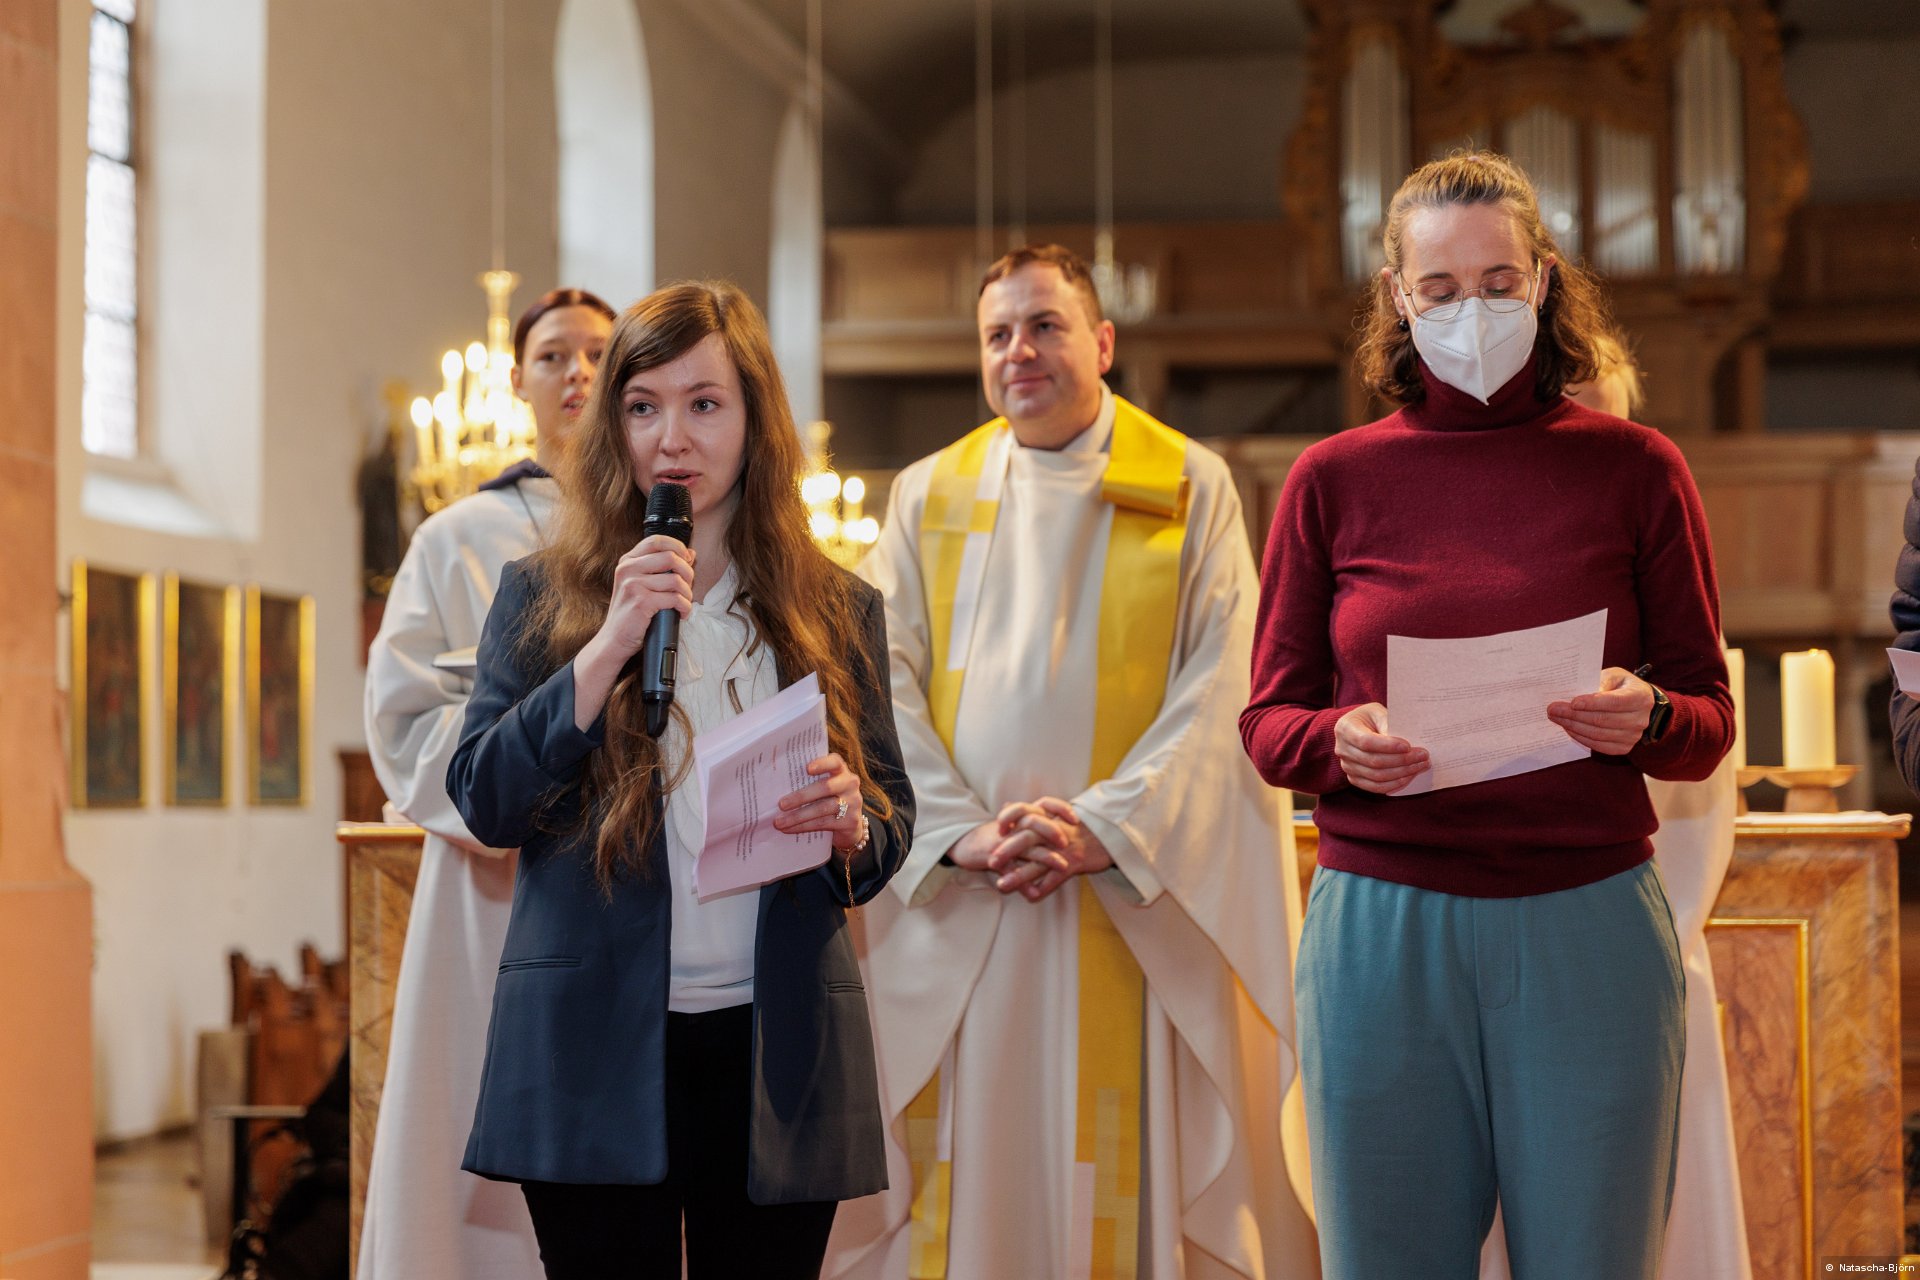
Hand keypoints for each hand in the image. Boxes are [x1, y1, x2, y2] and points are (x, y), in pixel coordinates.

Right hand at [597, 534, 694, 661]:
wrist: (614, 638)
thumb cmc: (632, 612)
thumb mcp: (643, 584)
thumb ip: (664, 567)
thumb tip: (691, 553)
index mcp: (628, 561)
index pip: (656, 541)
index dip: (677, 547)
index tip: (687, 559)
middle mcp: (628, 569)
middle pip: (671, 557)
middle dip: (687, 573)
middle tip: (688, 587)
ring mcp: (633, 584)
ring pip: (676, 580)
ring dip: (687, 594)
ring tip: (684, 603)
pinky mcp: (641, 601)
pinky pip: (675, 598)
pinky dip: (684, 607)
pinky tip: (681, 613)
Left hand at [773, 753, 864, 847]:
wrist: (850, 827)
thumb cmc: (828, 801)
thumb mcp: (823, 790)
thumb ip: (808, 783)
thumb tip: (775, 786)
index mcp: (841, 771)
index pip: (835, 762)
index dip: (822, 764)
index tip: (807, 769)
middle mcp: (850, 784)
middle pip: (825, 788)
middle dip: (801, 796)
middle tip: (781, 804)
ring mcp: (853, 803)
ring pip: (823, 808)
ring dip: (798, 816)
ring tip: (779, 822)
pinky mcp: (851, 821)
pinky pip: (823, 823)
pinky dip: (803, 827)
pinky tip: (789, 829)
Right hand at [943, 800, 1074, 875]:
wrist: (963, 844)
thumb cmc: (993, 836)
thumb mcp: (1014, 826)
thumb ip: (1034, 824)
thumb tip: (1059, 823)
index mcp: (1020, 817)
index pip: (1043, 805)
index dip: (1060, 809)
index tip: (1076, 819)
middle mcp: (1013, 827)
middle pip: (1035, 822)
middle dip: (1053, 831)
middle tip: (1067, 842)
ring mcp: (1003, 843)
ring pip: (1026, 847)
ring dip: (1046, 858)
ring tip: (1064, 866)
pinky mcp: (993, 858)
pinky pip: (1009, 871)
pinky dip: (1022, 883)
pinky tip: (1034, 893)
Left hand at [987, 798, 1111, 901]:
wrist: (1111, 835)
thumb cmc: (1080, 827)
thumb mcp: (1055, 814)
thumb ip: (1030, 812)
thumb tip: (1007, 805)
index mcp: (1049, 817)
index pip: (1025, 811)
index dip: (1009, 818)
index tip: (997, 829)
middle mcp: (1055, 831)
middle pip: (1028, 837)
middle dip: (1008, 850)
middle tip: (991, 861)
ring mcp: (1065, 848)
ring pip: (1039, 861)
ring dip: (1019, 874)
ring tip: (1002, 884)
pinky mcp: (1075, 863)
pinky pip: (1056, 877)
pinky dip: (1043, 888)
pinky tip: (1030, 896)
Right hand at [1334, 703, 1427, 794]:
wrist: (1358, 727)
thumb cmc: (1370, 717)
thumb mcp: (1378, 712)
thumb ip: (1388, 724)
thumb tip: (1405, 745)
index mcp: (1345, 728)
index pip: (1366, 742)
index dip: (1388, 746)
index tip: (1408, 746)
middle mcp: (1342, 749)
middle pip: (1374, 761)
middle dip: (1402, 760)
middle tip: (1423, 756)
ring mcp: (1347, 766)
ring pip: (1376, 776)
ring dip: (1402, 773)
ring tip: (1421, 765)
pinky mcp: (1354, 778)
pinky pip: (1375, 787)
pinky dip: (1394, 784)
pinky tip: (1409, 776)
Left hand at [1548, 667, 1653, 755]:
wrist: (1638, 705)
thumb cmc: (1622, 686)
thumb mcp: (1615, 675)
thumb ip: (1600, 681)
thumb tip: (1579, 693)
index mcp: (1641, 697)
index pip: (1615, 702)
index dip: (1592, 703)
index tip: (1572, 702)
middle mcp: (1640, 719)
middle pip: (1602, 720)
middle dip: (1574, 715)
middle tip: (1553, 709)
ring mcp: (1633, 736)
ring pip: (1598, 734)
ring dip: (1573, 726)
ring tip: (1556, 718)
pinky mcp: (1623, 748)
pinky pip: (1598, 746)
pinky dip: (1581, 737)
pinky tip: (1568, 728)